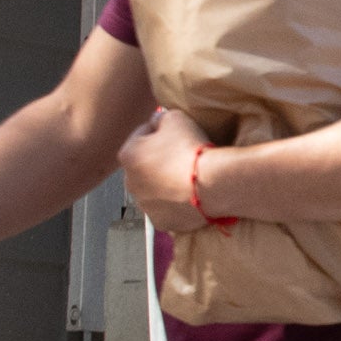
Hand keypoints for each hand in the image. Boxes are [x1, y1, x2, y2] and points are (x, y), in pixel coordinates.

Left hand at [118, 108, 215, 237]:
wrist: (212, 184)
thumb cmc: (192, 149)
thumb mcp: (176, 117)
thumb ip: (161, 117)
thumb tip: (157, 121)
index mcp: (128, 155)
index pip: (141, 135)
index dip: (160, 131)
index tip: (176, 133)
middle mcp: (128, 182)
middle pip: (144, 166)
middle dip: (159, 160)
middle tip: (183, 156)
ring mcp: (144, 205)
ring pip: (153, 189)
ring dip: (166, 183)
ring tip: (189, 177)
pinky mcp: (161, 222)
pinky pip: (166, 209)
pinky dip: (175, 203)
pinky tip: (190, 195)